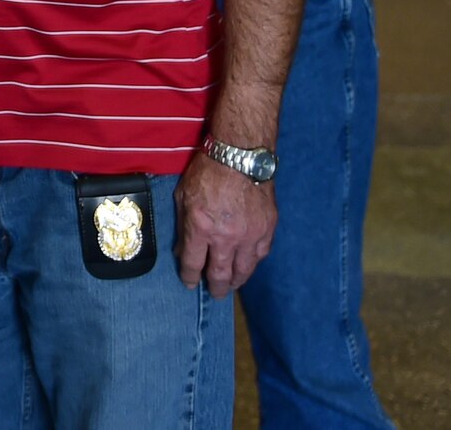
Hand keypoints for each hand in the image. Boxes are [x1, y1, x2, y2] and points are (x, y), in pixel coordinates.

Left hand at [174, 150, 275, 296]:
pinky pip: (260, 255)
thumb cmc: (207, 171)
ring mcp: (249, 235)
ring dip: (236, 281)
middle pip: (220, 273)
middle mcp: (226, 237)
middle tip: (215, 294)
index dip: (189, 277)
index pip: (193, 263)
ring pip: (244, 269)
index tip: (189, 283)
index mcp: (200, 227)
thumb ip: (183, 225)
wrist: (240, 155)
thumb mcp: (183, 196)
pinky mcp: (267, 229)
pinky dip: (252, 264)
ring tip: (231, 286)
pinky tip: (248, 267)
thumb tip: (182, 248)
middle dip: (215, 286)